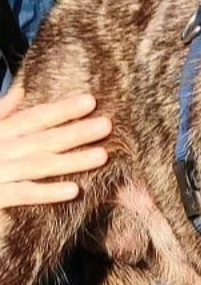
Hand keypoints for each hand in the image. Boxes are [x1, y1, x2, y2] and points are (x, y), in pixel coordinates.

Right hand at [0, 84, 111, 209]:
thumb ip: (1, 111)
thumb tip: (21, 91)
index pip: (35, 117)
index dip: (62, 109)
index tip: (90, 101)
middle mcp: (1, 148)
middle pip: (43, 139)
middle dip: (76, 131)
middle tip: (107, 125)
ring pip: (39, 165)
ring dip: (71, 161)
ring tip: (102, 156)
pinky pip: (23, 194)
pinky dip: (47, 193)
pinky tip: (73, 191)